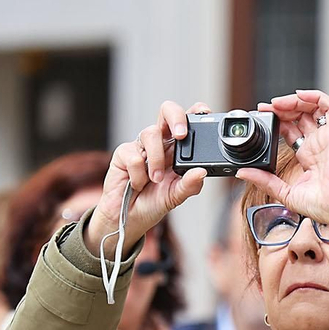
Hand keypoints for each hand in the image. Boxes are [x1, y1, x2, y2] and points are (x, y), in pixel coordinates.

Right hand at [82, 101, 212, 254]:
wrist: (129, 218)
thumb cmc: (153, 203)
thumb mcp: (176, 197)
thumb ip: (190, 185)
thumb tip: (201, 172)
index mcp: (177, 149)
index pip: (187, 121)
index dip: (195, 112)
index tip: (204, 113)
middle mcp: (160, 143)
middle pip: (167, 111)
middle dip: (176, 117)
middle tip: (181, 135)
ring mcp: (141, 146)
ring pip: (151, 134)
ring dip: (156, 160)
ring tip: (156, 179)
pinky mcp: (124, 153)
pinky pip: (133, 155)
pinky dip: (138, 174)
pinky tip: (137, 184)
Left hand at [238, 90, 328, 233]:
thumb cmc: (321, 205)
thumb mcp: (284, 192)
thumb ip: (264, 180)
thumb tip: (242, 173)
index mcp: (307, 156)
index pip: (290, 130)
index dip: (276, 121)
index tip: (262, 118)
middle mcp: (317, 144)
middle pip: (298, 116)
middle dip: (281, 109)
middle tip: (265, 108)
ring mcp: (327, 136)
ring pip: (312, 107)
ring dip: (293, 101)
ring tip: (277, 103)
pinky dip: (315, 96)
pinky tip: (298, 95)